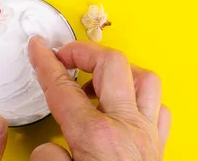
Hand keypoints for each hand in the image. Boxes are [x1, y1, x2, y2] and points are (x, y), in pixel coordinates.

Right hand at [28, 36, 171, 160]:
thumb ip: (49, 158)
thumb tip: (47, 147)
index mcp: (96, 135)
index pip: (64, 88)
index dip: (46, 63)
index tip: (38, 49)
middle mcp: (126, 126)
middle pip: (111, 65)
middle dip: (85, 52)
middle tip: (65, 54)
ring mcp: (147, 133)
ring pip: (144, 79)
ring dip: (121, 71)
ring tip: (99, 77)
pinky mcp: (159, 146)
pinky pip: (159, 109)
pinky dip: (142, 100)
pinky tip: (127, 104)